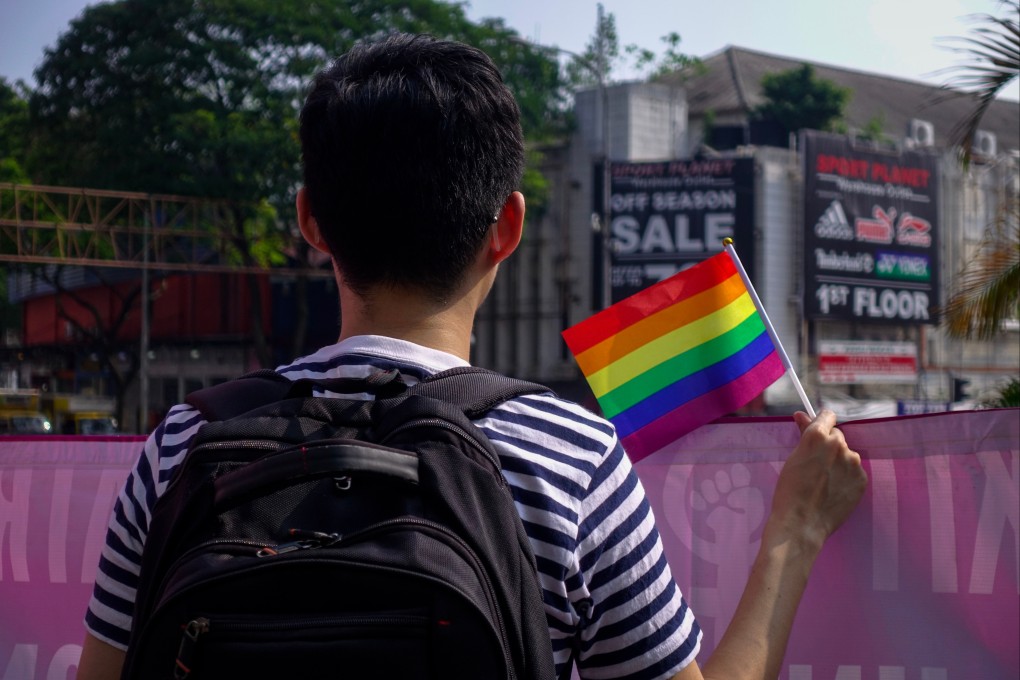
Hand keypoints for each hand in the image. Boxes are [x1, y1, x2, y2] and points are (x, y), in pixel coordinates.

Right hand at [768, 410, 866, 549]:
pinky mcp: (862, 479)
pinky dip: (846, 478)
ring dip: (838, 462)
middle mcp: (838, 444)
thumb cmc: (790, 490)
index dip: (821, 423)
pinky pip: (854, 471)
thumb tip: (802, 414)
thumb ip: (803, 433)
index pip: (827, 416)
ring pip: (847, 455)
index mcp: (817, 435)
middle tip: (816, 464)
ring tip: (824, 481)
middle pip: (837, 436)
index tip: (817, 431)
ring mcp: (853, 462)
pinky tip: (834, 490)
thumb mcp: (793, 457)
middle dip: (828, 445)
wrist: (802, 522)